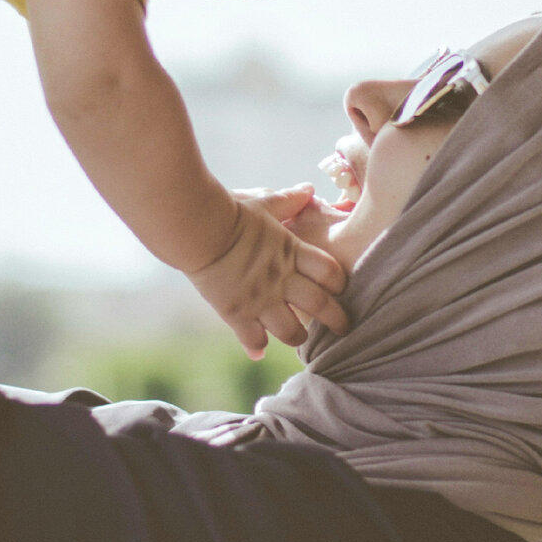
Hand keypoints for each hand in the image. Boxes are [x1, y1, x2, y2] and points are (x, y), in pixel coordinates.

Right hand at [186, 185, 349, 359]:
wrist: (198, 229)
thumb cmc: (232, 211)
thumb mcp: (264, 203)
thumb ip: (289, 200)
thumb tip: (309, 189)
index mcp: (291, 251)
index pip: (330, 272)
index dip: (339, 282)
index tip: (339, 288)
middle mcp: (281, 279)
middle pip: (320, 306)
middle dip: (337, 320)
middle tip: (344, 328)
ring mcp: (260, 299)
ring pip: (292, 332)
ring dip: (299, 336)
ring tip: (300, 337)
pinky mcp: (236, 313)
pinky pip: (253, 339)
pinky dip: (256, 347)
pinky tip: (258, 352)